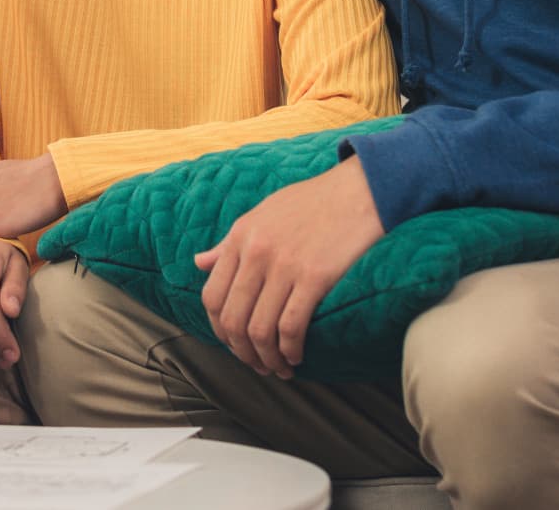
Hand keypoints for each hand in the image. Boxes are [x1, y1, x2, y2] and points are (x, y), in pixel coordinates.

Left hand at [195, 157, 383, 379]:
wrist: (359, 190)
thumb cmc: (312, 202)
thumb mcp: (262, 214)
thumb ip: (229, 243)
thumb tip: (199, 263)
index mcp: (240, 237)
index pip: (212, 296)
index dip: (219, 330)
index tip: (234, 344)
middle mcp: (256, 252)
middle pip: (233, 319)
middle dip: (243, 352)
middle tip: (258, 365)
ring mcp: (284, 265)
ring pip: (260, 329)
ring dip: (267, 358)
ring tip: (279, 368)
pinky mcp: (315, 277)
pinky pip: (291, 327)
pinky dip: (290, 350)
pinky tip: (297, 356)